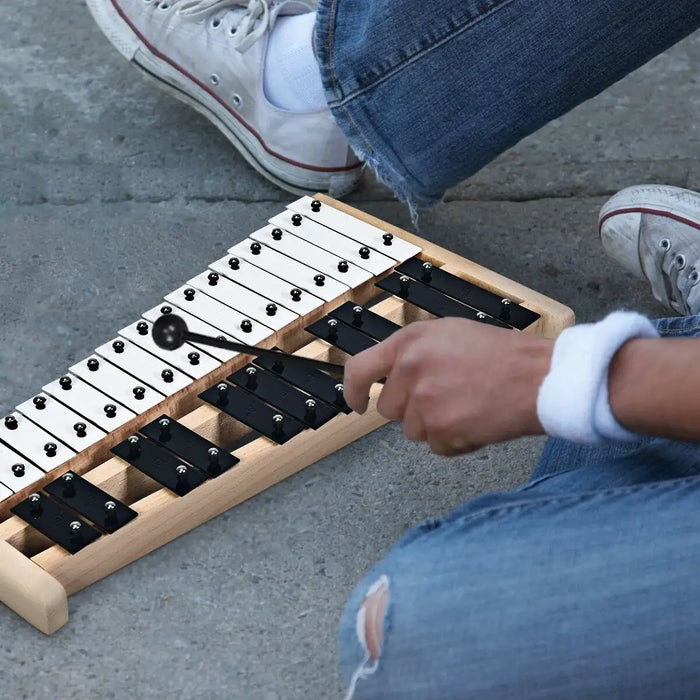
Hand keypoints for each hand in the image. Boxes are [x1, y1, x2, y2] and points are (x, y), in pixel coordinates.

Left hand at [343, 318, 552, 455]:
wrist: (538, 377)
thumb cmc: (504, 355)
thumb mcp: (450, 335)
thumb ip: (415, 353)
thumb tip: (394, 373)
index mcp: (410, 341)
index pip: (359, 369)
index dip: (352, 390)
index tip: (355, 402)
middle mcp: (411, 368)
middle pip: (389, 408)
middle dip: (412, 410)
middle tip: (446, 398)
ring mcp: (423, 400)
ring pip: (413, 430)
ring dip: (436, 425)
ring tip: (467, 405)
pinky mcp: (439, 428)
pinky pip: (436, 447)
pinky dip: (454, 442)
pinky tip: (475, 420)